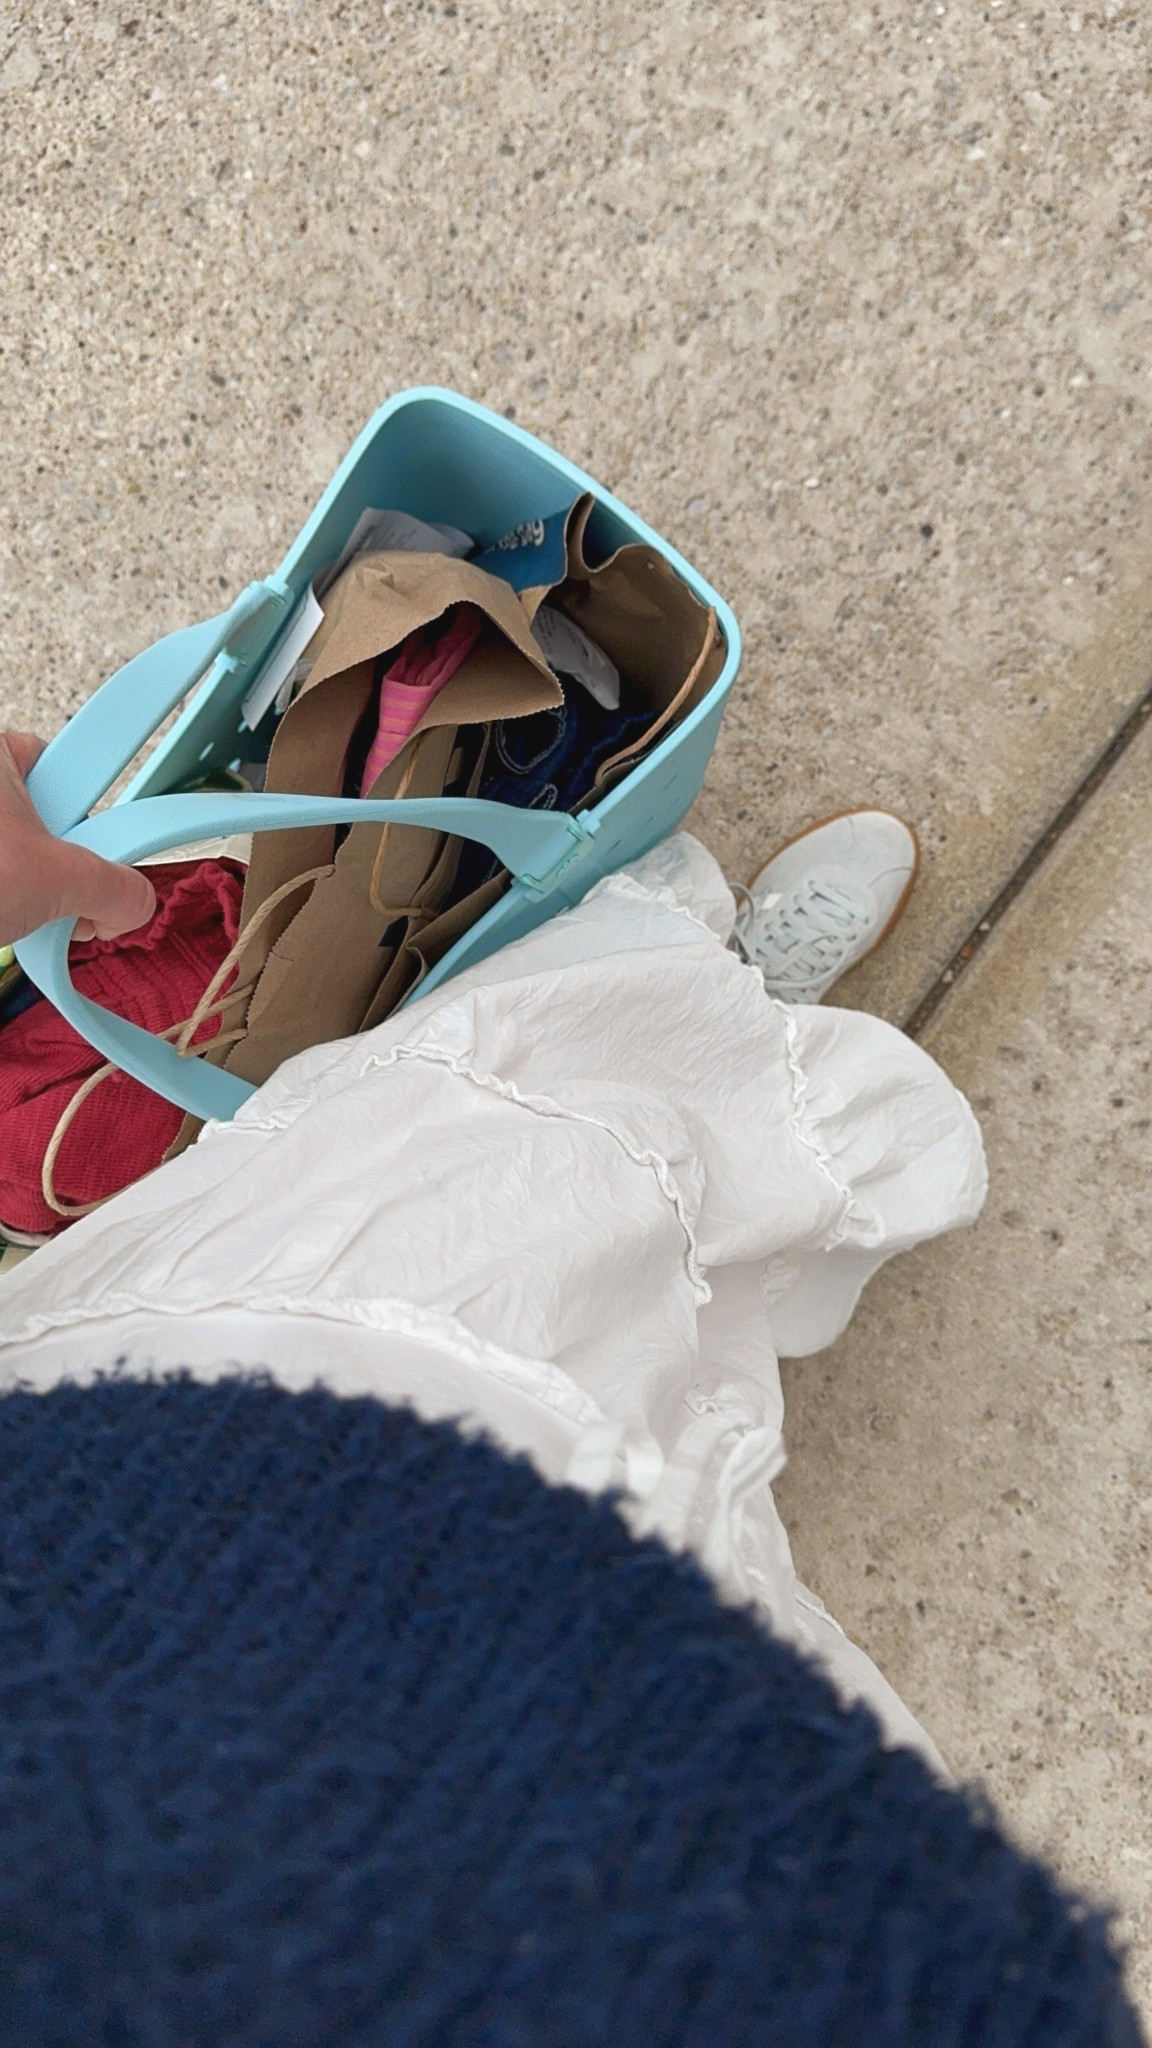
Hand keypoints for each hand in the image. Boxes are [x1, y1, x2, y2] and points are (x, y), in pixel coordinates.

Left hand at [0, 733, 155, 947]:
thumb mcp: (56, 878)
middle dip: (66, 863)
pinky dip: (13, 903)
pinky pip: (6, 879)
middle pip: (51, 819)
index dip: (94, 806)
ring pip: (26, 854)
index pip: (70, 763)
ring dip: (38, 890)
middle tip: (68, 889)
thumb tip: (137, 900)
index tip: (111, 834)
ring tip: (32, 910)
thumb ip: (116, 887)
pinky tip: (13, 920)